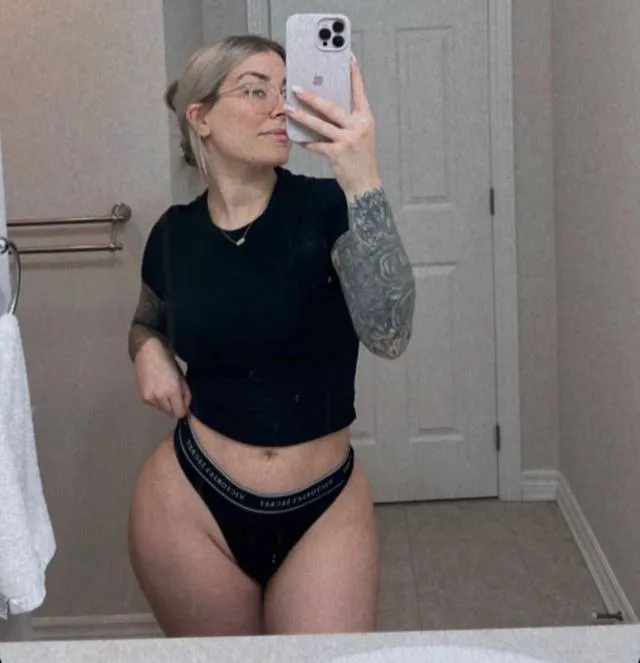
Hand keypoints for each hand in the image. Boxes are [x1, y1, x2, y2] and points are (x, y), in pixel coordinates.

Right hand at [134, 339, 190, 417]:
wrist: (148, 352)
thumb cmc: (168, 361)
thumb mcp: (181, 377)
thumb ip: (186, 394)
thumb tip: (187, 408)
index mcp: (172, 390)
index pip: (179, 412)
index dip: (184, 411)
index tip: (185, 406)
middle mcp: (160, 397)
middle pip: (170, 413)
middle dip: (175, 407)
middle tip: (175, 395)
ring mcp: (149, 398)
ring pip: (162, 409)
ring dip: (165, 404)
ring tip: (165, 390)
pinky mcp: (143, 397)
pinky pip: (154, 405)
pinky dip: (157, 400)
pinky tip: (157, 389)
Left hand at [284, 55, 381, 198]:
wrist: (365, 184)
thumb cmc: (360, 157)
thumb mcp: (360, 134)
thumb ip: (348, 119)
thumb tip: (326, 104)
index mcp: (366, 118)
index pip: (359, 92)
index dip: (354, 74)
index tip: (348, 57)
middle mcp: (358, 127)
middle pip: (332, 107)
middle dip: (313, 97)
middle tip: (297, 87)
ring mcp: (348, 140)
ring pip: (321, 125)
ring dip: (302, 116)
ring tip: (289, 109)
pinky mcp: (337, 153)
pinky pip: (317, 144)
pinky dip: (305, 141)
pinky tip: (295, 137)